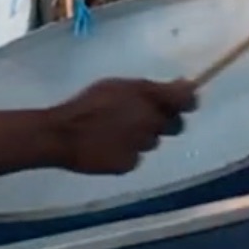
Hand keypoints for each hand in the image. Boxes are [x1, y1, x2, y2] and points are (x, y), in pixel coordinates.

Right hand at [49, 77, 197, 174]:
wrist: (61, 133)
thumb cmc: (88, 103)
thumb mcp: (118, 85)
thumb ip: (152, 88)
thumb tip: (184, 84)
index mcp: (147, 96)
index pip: (186, 99)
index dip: (188, 101)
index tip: (184, 101)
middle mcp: (150, 121)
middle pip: (176, 125)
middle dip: (165, 122)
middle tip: (144, 118)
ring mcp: (140, 145)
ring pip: (153, 142)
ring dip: (142, 137)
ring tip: (116, 132)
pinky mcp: (129, 164)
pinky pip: (136, 157)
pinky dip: (127, 153)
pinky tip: (109, 147)